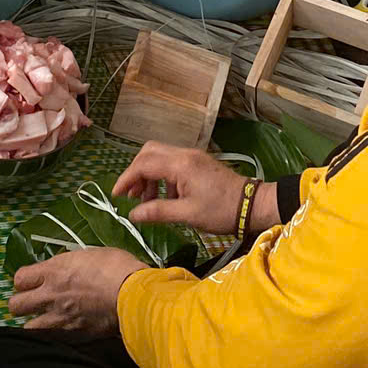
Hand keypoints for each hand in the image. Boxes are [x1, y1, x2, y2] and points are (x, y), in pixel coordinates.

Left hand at [8, 247, 142, 333]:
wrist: (131, 295)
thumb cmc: (115, 267)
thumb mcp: (88, 255)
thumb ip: (70, 265)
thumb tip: (65, 269)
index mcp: (53, 271)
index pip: (19, 279)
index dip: (23, 281)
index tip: (32, 281)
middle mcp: (49, 296)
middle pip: (15, 305)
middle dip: (21, 304)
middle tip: (32, 303)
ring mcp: (59, 318)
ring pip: (28, 328)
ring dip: (35, 323)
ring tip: (45, 320)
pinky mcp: (72, 335)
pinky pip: (52, 339)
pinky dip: (53, 336)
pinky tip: (61, 332)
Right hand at [113, 143, 257, 235]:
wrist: (252, 205)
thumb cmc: (221, 211)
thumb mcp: (187, 214)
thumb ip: (157, 212)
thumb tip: (132, 214)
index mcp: (181, 165)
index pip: (143, 164)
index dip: (126, 178)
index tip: (116, 195)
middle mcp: (184, 154)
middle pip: (149, 152)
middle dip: (136, 172)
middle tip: (131, 195)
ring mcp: (192, 157)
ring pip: (160, 156)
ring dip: (149, 175)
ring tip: (148, 201)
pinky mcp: (198, 163)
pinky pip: (172, 163)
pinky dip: (162, 177)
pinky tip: (166, 197)